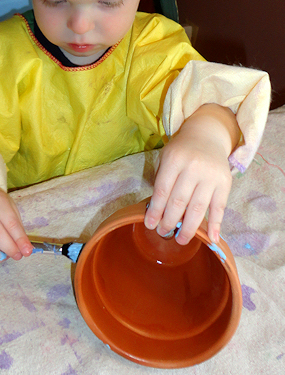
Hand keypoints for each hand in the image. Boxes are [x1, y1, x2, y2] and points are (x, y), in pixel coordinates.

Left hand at [144, 104, 238, 244]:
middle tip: (163, 233)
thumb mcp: (167, 158)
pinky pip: (219, 207)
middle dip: (169, 221)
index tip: (149, 225)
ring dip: (188, 228)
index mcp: (174, 159)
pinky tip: (211, 239)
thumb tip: (156, 212)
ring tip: (180, 240)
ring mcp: (211, 176)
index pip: (162, 190)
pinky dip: (216, 224)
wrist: (207, 135)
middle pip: (179, 201)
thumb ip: (162, 180)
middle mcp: (193, 167)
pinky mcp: (225, 183)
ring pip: (198, 208)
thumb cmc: (182, 151)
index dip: (155, 210)